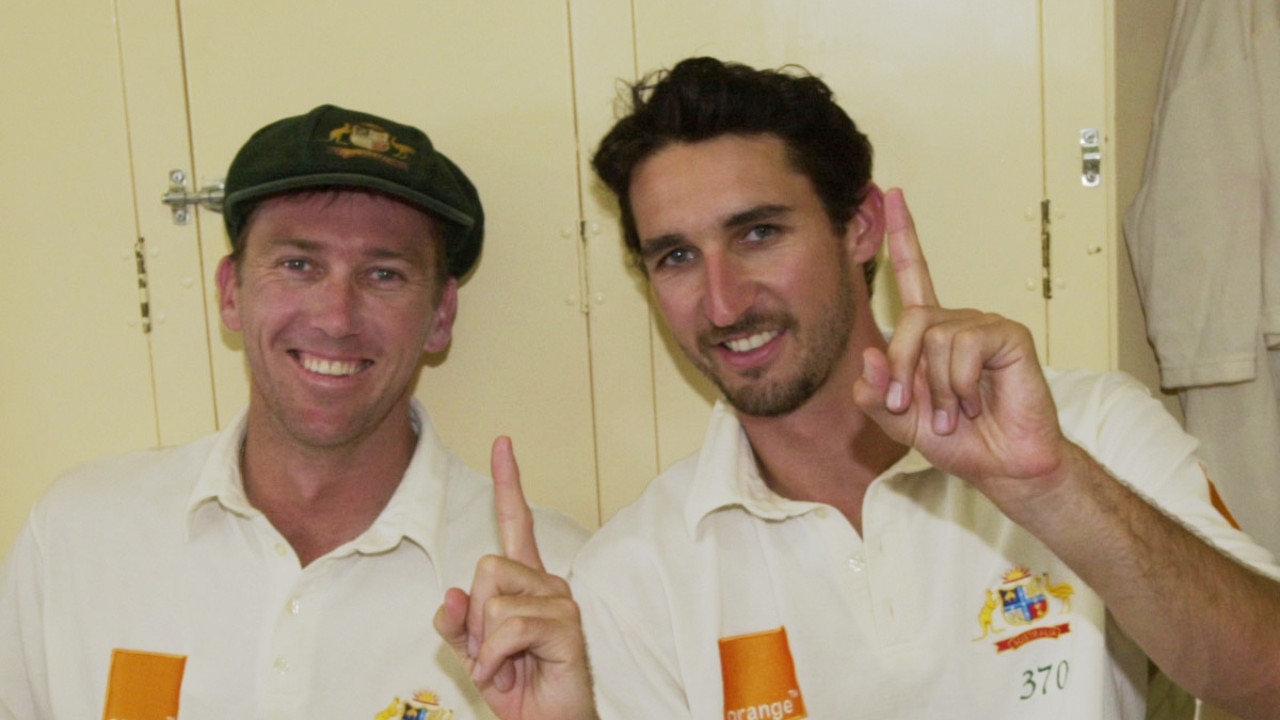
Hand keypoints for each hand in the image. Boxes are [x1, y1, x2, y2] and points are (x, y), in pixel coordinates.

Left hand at [434, 437, 596, 719]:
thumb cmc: (519, 687)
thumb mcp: (473, 654)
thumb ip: (456, 624)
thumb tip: (450, 596)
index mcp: (526, 582)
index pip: (516, 523)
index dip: (509, 482)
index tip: (503, 443)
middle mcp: (547, 584)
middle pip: (487, 567)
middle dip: (473, 617)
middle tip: (490, 651)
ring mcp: (560, 602)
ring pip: (493, 600)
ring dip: (484, 644)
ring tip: (505, 665)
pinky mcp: (566, 626)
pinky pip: (507, 627)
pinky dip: (495, 659)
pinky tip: (511, 673)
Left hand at [851, 188, 1070, 511]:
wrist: (1001, 465)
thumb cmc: (958, 442)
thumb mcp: (899, 421)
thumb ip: (874, 394)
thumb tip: (870, 356)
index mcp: (931, 334)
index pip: (915, 274)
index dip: (903, 235)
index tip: (892, 195)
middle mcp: (956, 322)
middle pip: (911, 321)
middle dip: (903, 371)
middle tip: (914, 409)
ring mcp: (983, 326)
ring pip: (935, 337)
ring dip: (936, 386)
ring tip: (955, 412)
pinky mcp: (1008, 335)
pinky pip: (965, 345)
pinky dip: (960, 382)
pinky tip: (975, 401)